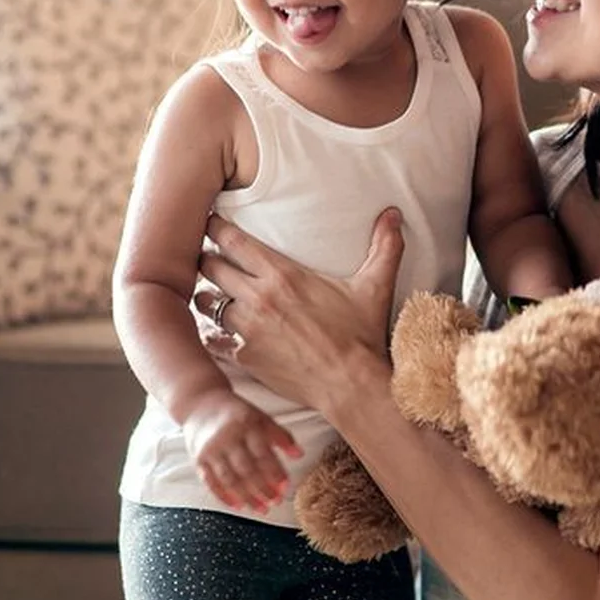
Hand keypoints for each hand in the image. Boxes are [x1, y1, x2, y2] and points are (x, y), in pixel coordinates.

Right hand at [183, 390, 303, 511]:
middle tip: (276, 501)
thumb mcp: (260, 416)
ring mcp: (210, 449)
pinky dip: (225, 496)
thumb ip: (280, 435)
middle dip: (263, 488)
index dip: (275, 472)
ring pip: (230, 479)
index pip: (263, 453)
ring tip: (261, 508)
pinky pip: (211, 482)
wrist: (200, 402)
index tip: (286, 487)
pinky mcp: (198, 459)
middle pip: (246, 469)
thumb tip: (299, 455)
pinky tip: (238, 505)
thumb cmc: (235, 412)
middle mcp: (227, 437)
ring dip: (247, 497)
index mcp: (245, 424)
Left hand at [193, 209, 404, 410]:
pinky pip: (214, 340)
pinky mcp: (246, 357)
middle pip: (211, 267)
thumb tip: (394, 214)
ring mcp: (248, 329)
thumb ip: (384, 247)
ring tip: (209, 294)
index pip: (233, 241)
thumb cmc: (361, 336)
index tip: (209, 222)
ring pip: (205, 302)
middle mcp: (258, 298)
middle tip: (205, 256)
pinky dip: (212, 335)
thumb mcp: (375, 286)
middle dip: (205, 259)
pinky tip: (217, 333)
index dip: (216, 228)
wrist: (351, 385)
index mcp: (282, 274)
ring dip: (205, 296)